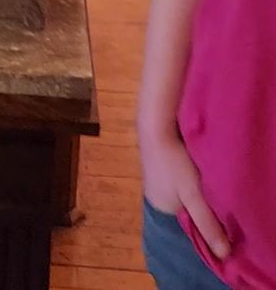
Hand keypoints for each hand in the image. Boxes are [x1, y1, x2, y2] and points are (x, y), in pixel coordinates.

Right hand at [140, 131, 229, 259]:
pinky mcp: (159, 162)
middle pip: (184, 210)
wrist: (157, 123)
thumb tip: (223, 255)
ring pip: (182, 194)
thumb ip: (207, 224)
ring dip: (196, 192)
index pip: (186, 226)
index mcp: (160, 209)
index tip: (221, 222)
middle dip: (200, 208)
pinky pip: (178, 179)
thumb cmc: (173, 162)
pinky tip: (198, 171)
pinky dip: (189, 179)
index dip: (203, 225)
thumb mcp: (193, 195)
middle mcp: (154, 196)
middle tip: (218, 202)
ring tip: (209, 186)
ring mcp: (155, 178)